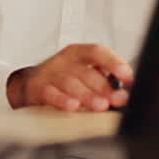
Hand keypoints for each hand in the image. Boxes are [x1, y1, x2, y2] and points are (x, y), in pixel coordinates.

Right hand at [7, 44, 134, 111]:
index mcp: (78, 53)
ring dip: (87, 95)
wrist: (30, 84)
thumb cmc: (65, 78)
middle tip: (117, 99)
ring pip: (70, 83)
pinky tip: (73, 106)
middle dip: (104, 87)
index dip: (113, 63)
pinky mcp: (38, 89)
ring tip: (101, 106)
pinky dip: (62, 100)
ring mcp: (50, 74)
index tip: (128, 77)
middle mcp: (64, 61)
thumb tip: (127, 93)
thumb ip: (105, 80)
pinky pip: (50, 93)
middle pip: (86, 71)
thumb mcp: (83, 72)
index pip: (97, 52)